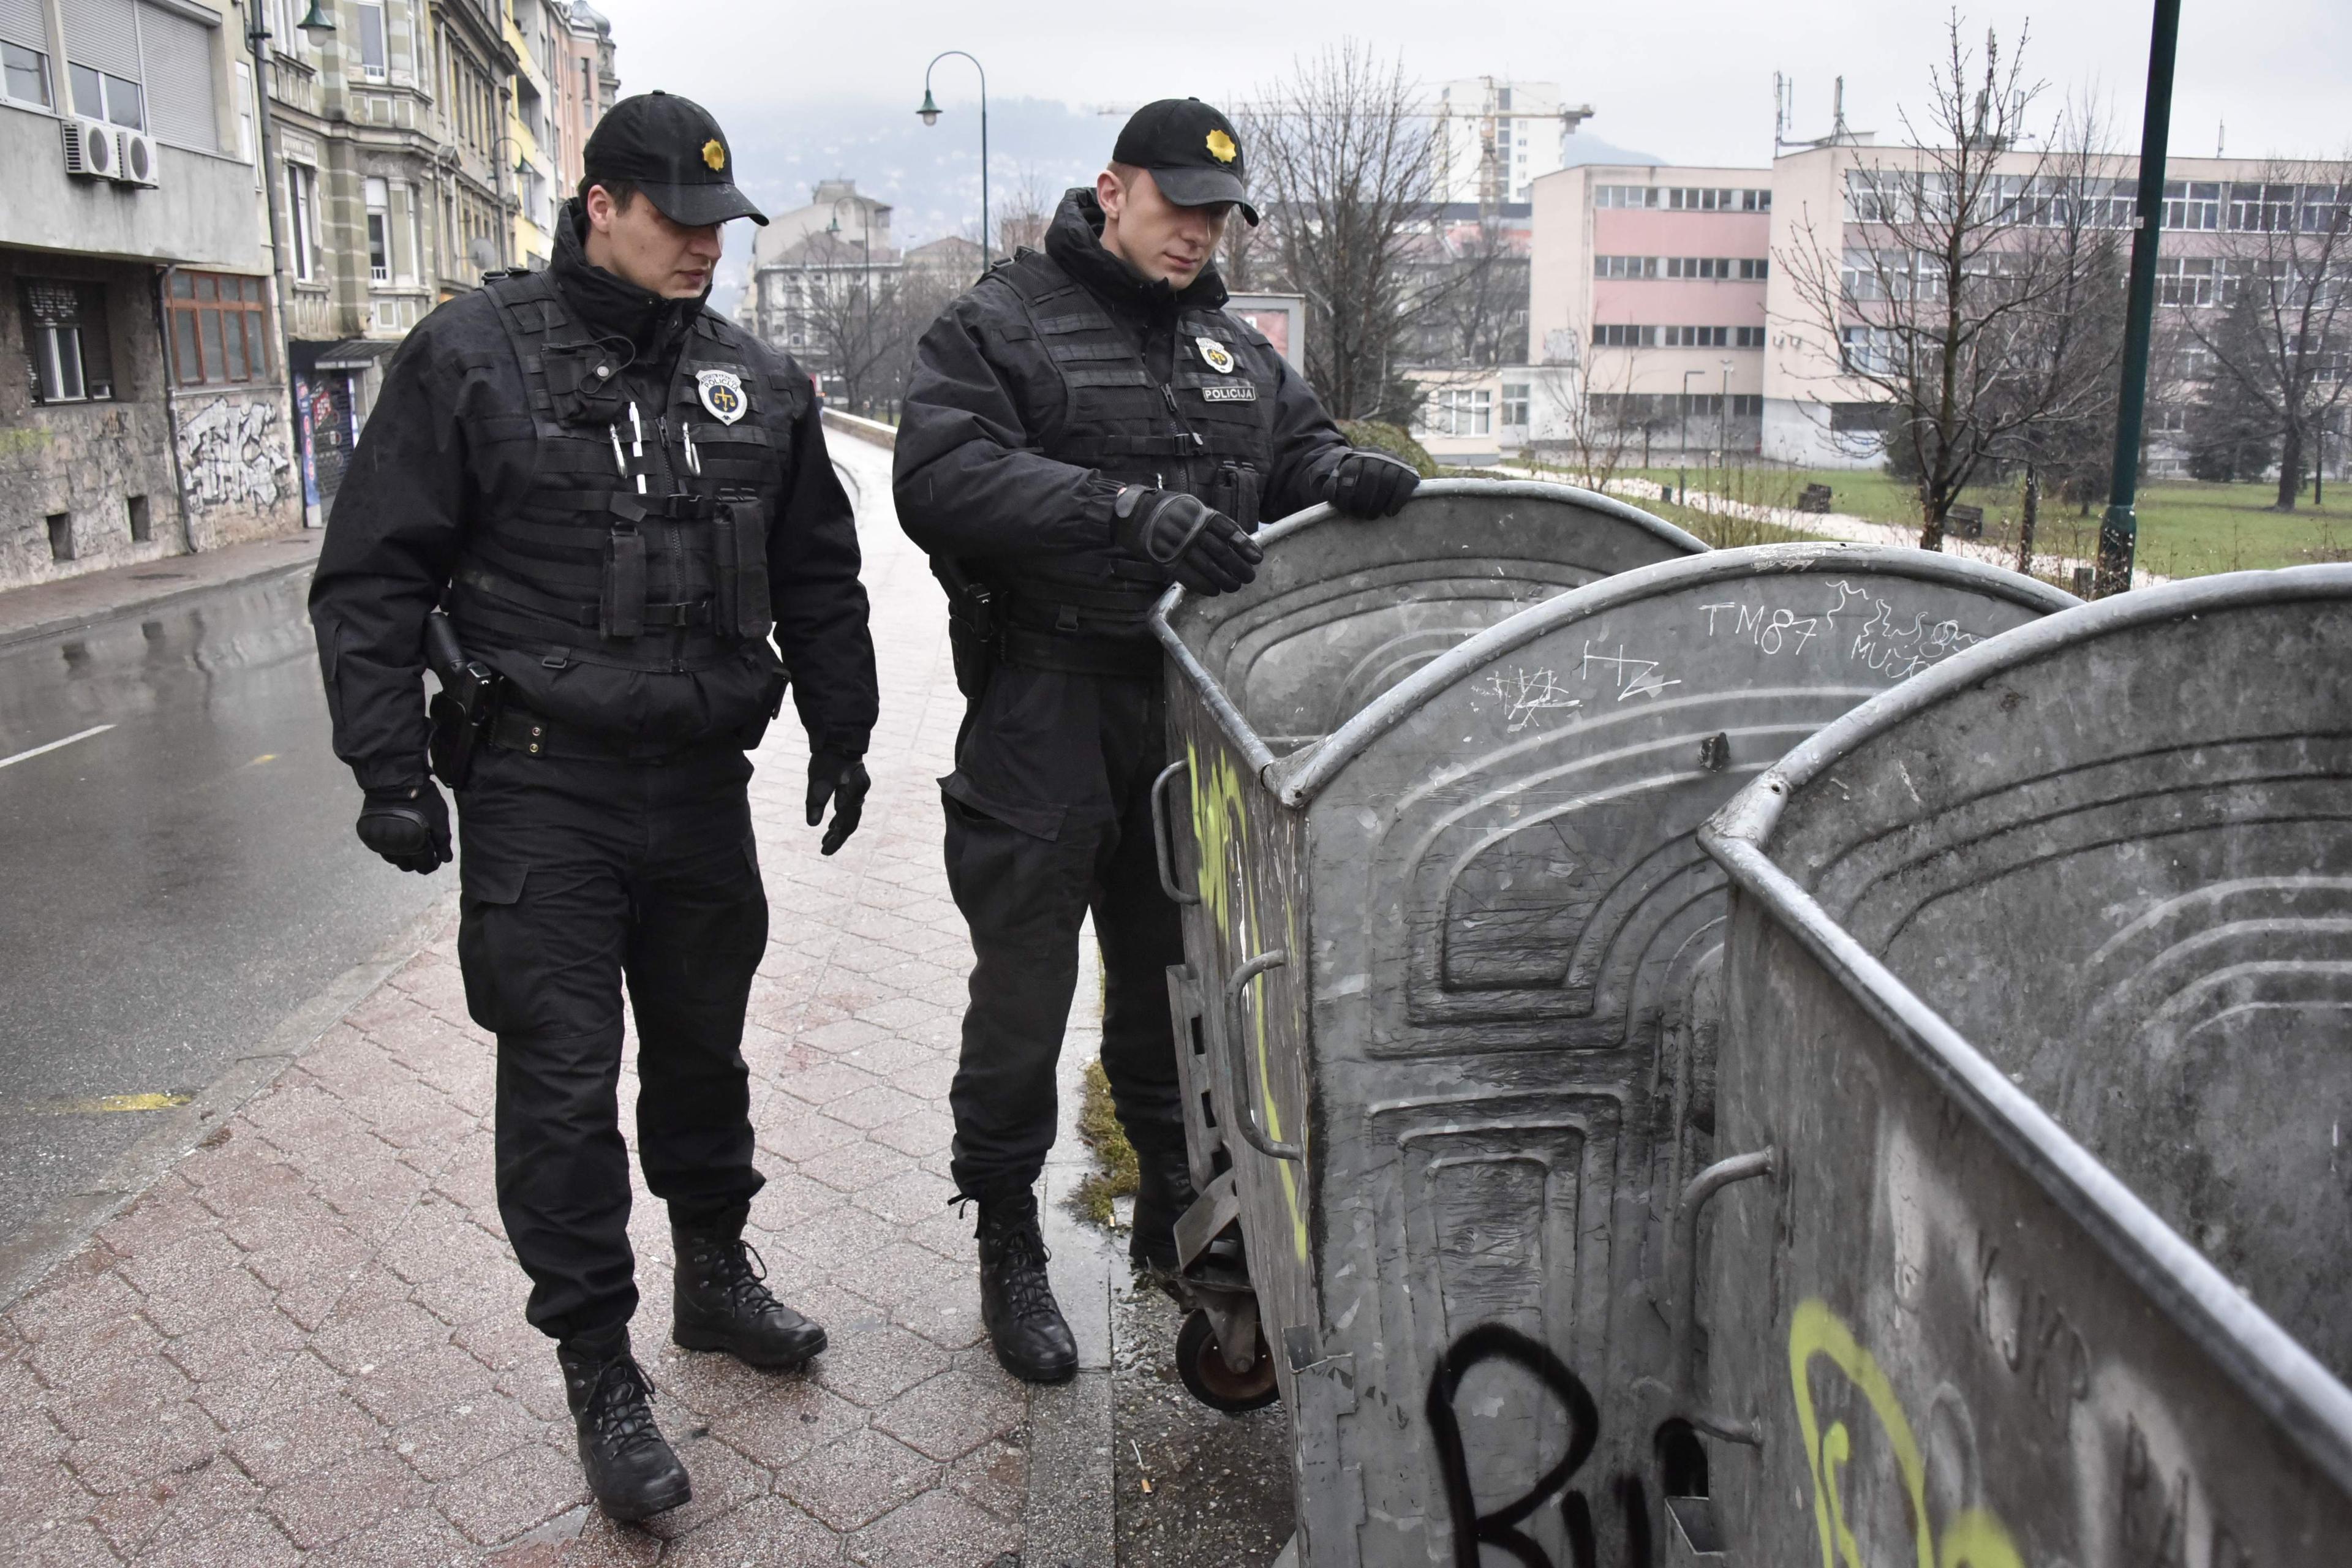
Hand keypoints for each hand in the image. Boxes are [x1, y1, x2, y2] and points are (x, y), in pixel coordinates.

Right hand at [356, 780, 450, 873]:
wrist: (393, 779)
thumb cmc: (421, 797)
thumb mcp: (439, 817)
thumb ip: (442, 840)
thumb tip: (445, 859)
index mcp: (413, 844)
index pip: (423, 866)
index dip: (431, 864)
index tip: (435, 859)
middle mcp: (393, 847)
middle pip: (406, 866)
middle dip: (417, 862)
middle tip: (423, 851)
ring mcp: (378, 841)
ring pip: (392, 859)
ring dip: (402, 855)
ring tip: (409, 842)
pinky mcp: (367, 834)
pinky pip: (379, 848)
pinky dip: (389, 846)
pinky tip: (396, 836)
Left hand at [806, 750, 870, 855]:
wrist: (838, 737)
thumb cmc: (828, 758)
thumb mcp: (818, 780)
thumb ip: (816, 801)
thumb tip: (812, 825)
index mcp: (853, 795)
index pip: (846, 824)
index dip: (836, 839)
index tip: (824, 851)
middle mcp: (858, 795)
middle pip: (850, 823)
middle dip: (837, 837)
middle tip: (824, 850)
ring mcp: (856, 791)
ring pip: (849, 816)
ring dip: (838, 829)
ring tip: (826, 840)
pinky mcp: (851, 786)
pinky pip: (848, 807)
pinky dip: (839, 818)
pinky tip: (831, 824)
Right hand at [1111, 488, 1262, 596]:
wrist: (1135, 514)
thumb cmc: (1168, 511)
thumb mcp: (1192, 508)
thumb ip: (1211, 522)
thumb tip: (1237, 540)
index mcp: (1200, 514)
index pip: (1228, 531)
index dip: (1244, 546)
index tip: (1257, 557)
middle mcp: (1192, 530)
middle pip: (1222, 552)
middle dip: (1239, 567)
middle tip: (1250, 577)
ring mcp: (1180, 547)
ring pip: (1209, 567)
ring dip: (1225, 579)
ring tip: (1235, 586)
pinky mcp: (1167, 561)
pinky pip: (1190, 577)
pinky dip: (1205, 585)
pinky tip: (1215, 590)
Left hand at [1323, 449, 1421, 518]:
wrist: (1379, 471)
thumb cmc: (1356, 483)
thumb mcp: (1341, 482)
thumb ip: (1333, 487)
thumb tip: (1332, 493)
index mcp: (1356, 456)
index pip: (1351, 470)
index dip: (1346, 492)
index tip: (1345, 510)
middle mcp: (1376, 454)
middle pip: (1371, 476)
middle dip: (1364, 500)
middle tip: (1361, 515)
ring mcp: (1394, 460)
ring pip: (1388, 480)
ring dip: (1379, 502)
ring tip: (1372, 515)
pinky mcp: (1409, 470)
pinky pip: (1405, 484)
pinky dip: (1397, 500)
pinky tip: (1390, 513)